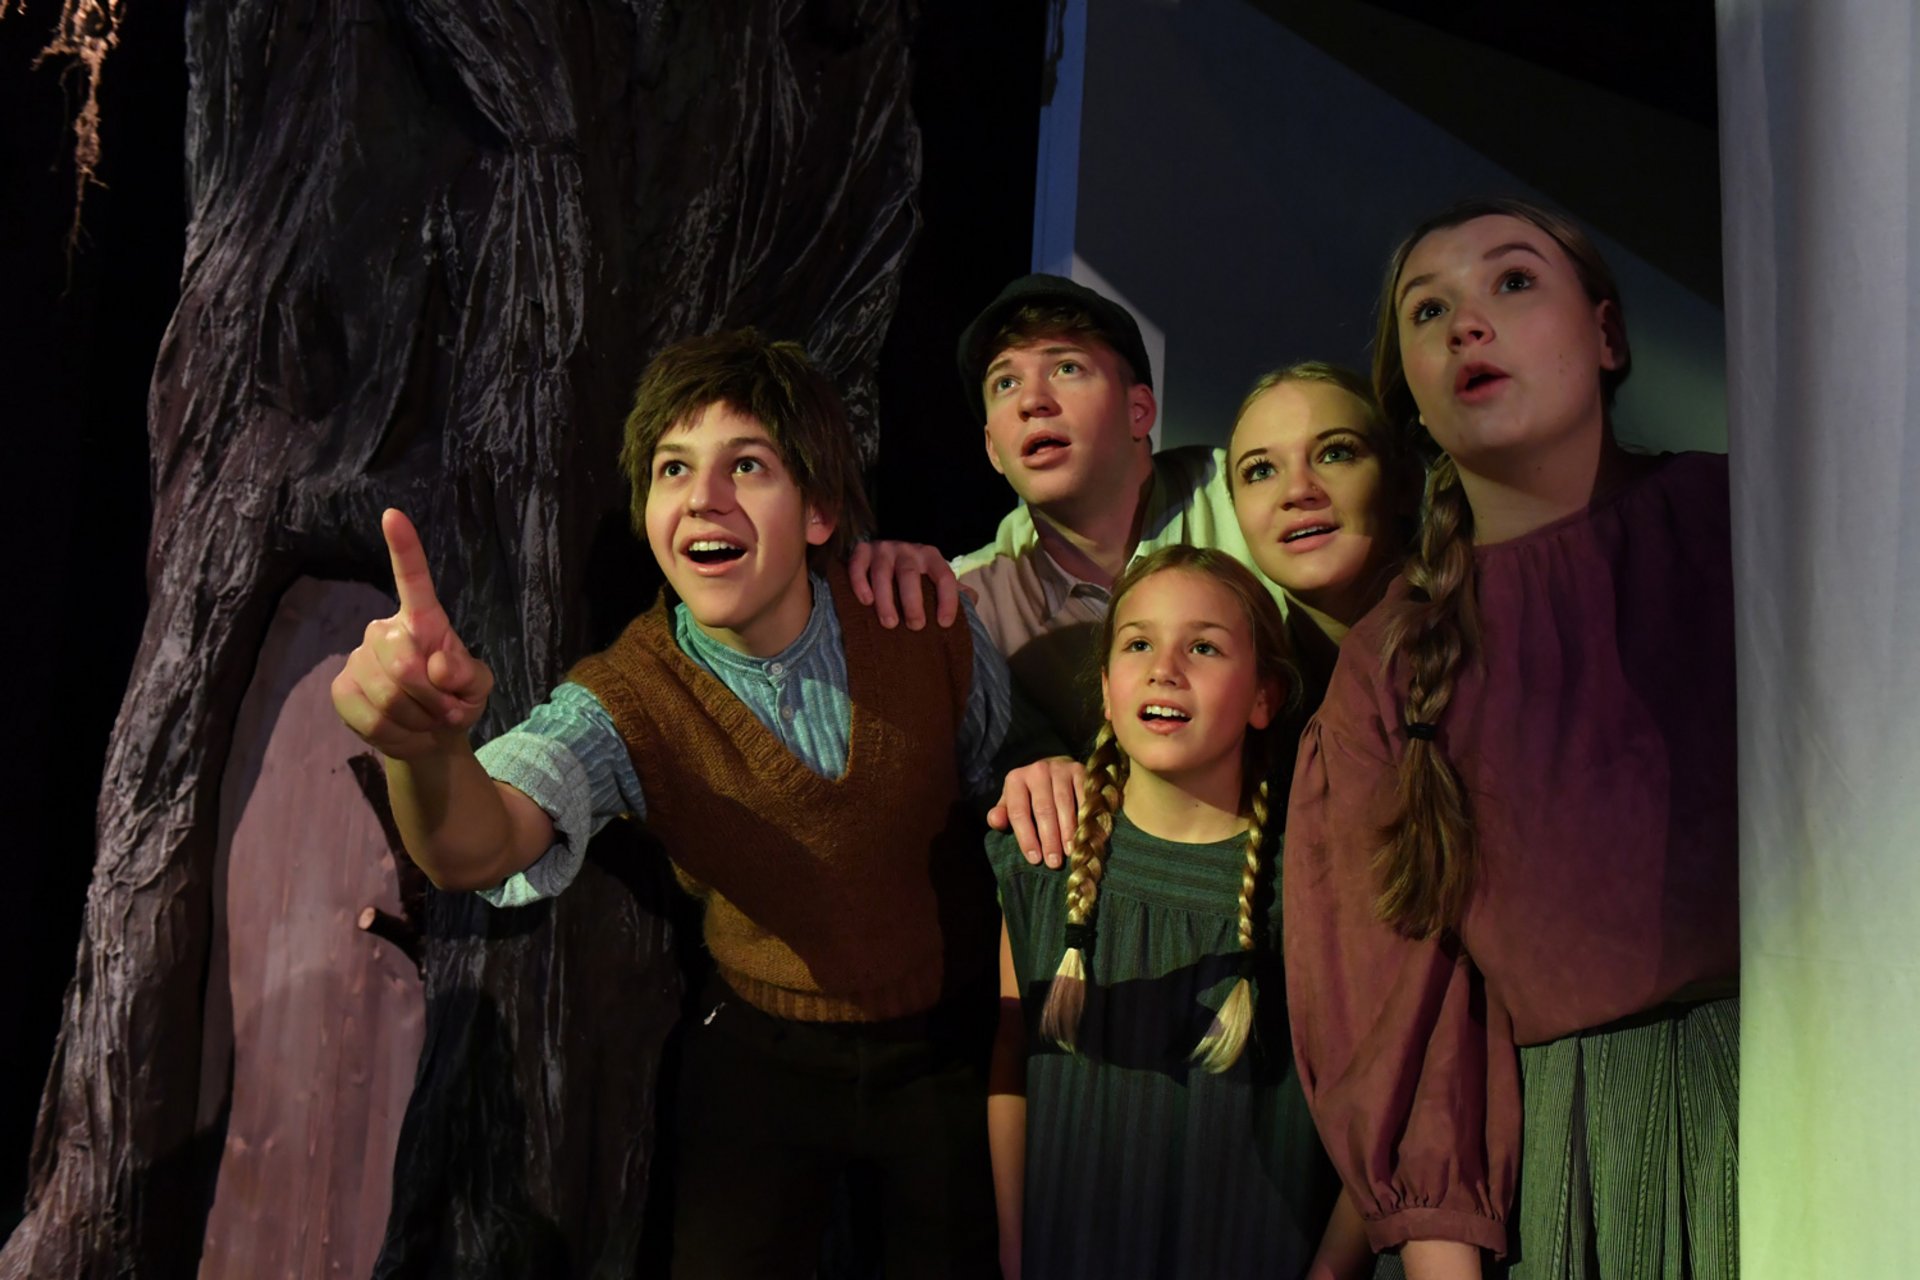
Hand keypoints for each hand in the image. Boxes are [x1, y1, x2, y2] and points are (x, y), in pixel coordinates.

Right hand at [331, 509, 493, 758]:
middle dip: (433, 700)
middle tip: (447, 711)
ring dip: (419, 720)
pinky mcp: (341, 689)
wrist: (431, 733)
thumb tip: (439, 665)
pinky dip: (399, 735)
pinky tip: (407, 732)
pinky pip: (371, 718)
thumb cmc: (456, 698)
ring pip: (389, 698)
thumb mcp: (478, 687)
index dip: (404, 549)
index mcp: (423, 619)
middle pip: (403, 666)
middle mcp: (384, 629)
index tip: (394, 515)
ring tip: (429, 721)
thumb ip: (468, 674)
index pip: (413, 580)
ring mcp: (358, 658)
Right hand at [847, 539, 960, 629]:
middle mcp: (908, 550)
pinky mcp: (862, 551)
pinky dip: (860, 584)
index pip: (944, 576)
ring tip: (890, 623)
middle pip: (910, 575)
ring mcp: (883, 548)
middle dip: (913, 602)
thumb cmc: (916, 576)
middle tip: (915, 626)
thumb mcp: (936, 579)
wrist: (885, 554)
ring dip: (886, 600)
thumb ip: (955, 590)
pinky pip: (858, 566)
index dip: (948, 600)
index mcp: (931, 556)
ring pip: (882, 573)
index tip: (945, 624)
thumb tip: (973, 600)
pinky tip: (866, 602)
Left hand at [988, 756, 1084, 867]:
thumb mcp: (1011, 802)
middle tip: (1054, 862)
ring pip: (1064, 804)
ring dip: (1068, 831)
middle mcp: (1037, 771)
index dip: (1026, 837)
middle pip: (1043, 809)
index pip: (1018, 811)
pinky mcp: (1080, 770)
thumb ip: (1002, 814)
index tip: (1034, 859)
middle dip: (1049, 838)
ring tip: (1070, 852)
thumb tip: (995, 821)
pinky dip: (1087, 816)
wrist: (1052, 768)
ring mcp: (1060, 769)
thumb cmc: (1029, 795)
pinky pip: (1084, 796)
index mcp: (1016, 779)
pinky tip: (1088, 835)